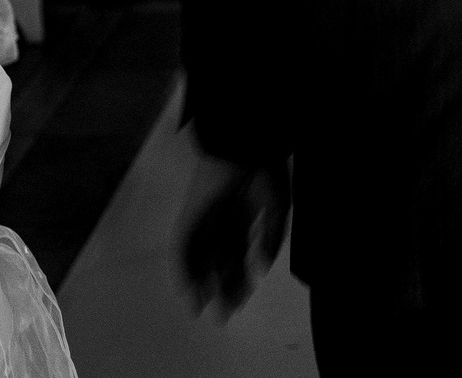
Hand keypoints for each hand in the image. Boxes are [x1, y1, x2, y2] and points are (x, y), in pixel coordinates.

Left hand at [178, 153, 290, 317]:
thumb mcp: (278, 208)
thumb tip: (262, 268)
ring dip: (200, 285)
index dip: (239, 280)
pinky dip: (184, 269)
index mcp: (243, 219)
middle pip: (220, 263)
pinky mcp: (191, 216)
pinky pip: (183, 247)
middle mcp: (222, 224)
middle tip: (225, 315)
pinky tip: (188, 288)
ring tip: (202, 309)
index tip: (240, 303)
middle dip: (223, 289)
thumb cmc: (264, 173)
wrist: (243, 146)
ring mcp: (205, 220)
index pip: (238, 257)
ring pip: (200, 259)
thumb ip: (271, 239)